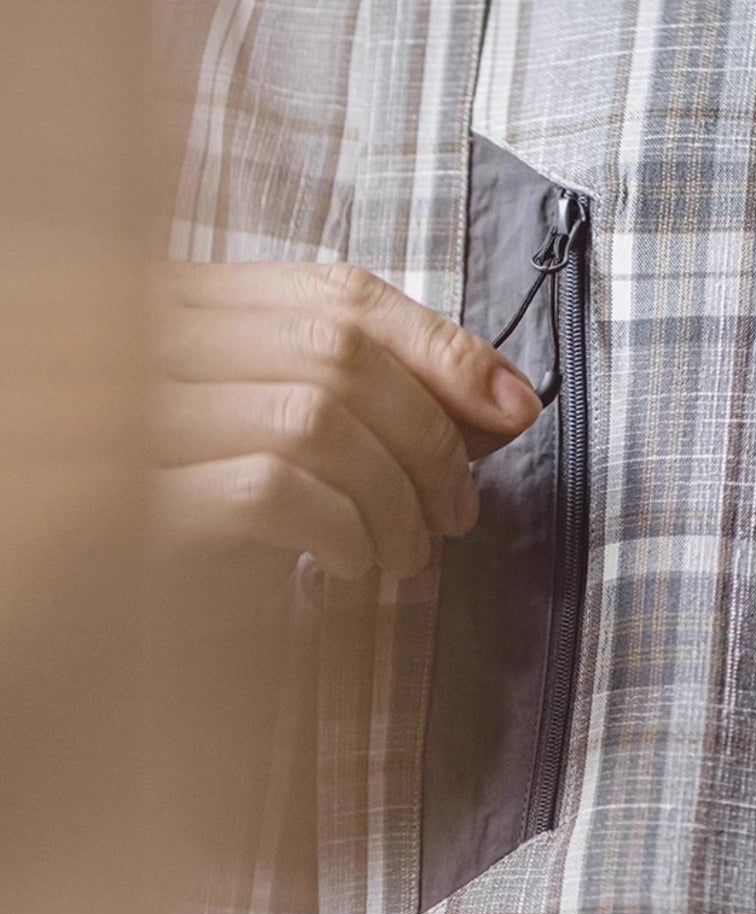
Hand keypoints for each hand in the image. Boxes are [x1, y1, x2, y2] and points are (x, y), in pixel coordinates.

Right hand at [147, 260, 540, 580]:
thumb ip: (371, 400)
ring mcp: (123, 416)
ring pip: (313, 417)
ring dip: (393, 495)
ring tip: (404, 551)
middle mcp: (139, 339)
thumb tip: (505, 401)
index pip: (336, 291)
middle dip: (430, 435)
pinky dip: (340, 528)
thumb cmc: (184, 517)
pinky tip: (347, 562)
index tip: (513, 407)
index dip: (443, 347)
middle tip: (458, 510)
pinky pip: (269, 488)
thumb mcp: (279, 435)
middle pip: (336, 350)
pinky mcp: (128, 503)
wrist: (83, 622)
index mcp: (178, 302)